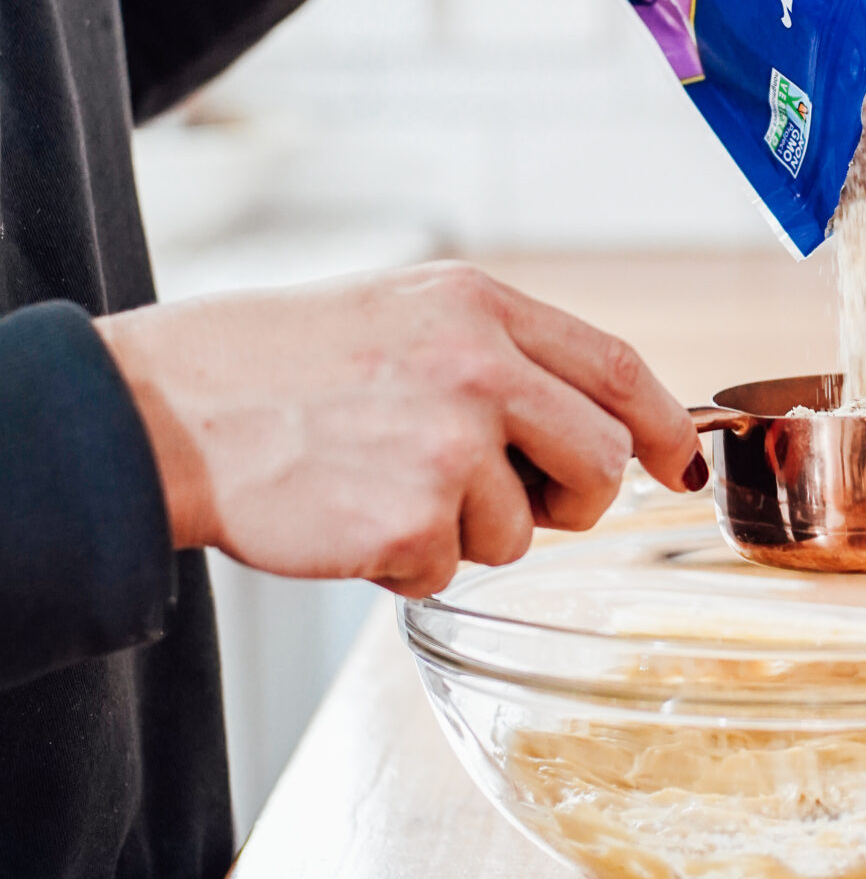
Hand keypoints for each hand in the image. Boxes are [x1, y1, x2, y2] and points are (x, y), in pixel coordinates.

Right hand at [97, 263, 706, 597]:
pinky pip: (448, 570)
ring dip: (462, 532)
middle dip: (570, 500)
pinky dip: (404, 565)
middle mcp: (477, 367)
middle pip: (597, 461)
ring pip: (521, 531)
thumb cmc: (284, 368)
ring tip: (382, 487)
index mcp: (480, 309)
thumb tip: (599, 425)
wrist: (175, 410)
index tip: (677, 464)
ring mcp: (448, 444)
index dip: (661, 425)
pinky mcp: (410, 518)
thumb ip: (502, 356)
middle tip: (511, 501)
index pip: (616, 368)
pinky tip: (351, 518)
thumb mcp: (406, 315)